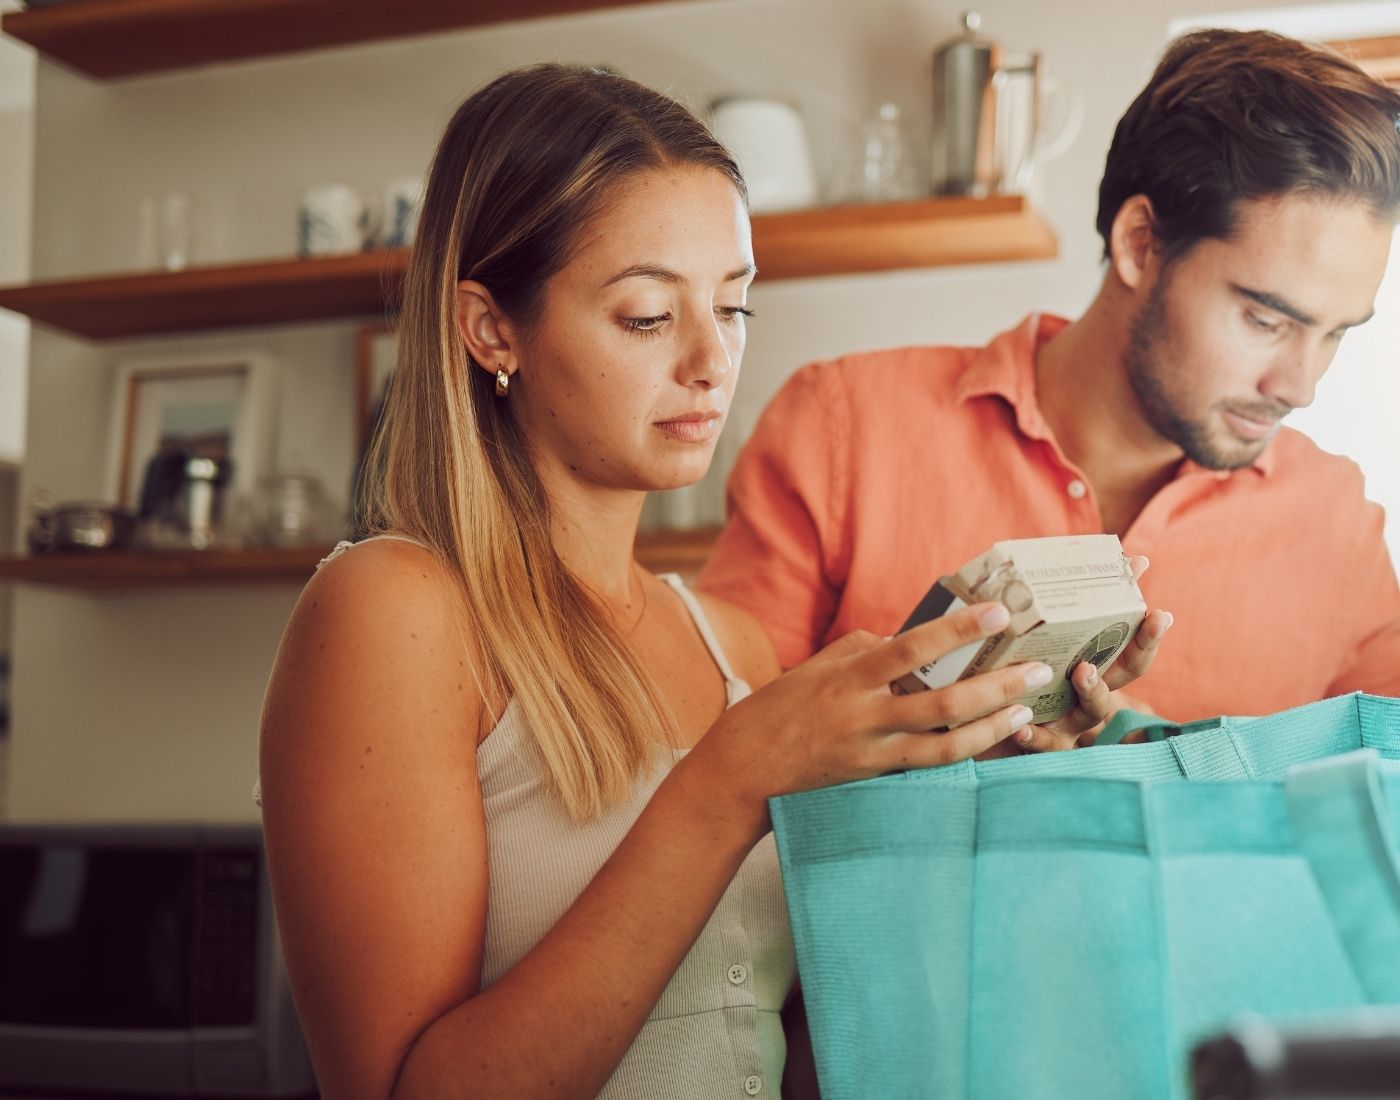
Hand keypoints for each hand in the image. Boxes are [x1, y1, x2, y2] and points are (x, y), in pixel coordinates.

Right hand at [697, 601, 1060, 811]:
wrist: (743, 771)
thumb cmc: (777, 710)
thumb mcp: (816, 668)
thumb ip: (863, 650)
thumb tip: (906, 640)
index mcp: (848, 676)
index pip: (911, 647)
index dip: (957, 631)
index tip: (997, 614)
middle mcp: (864, 715)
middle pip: (944, 702)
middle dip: (996, 686)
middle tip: (1036, 669)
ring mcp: (872, 752)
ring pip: (946, 744)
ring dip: (991, 727)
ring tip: (1024, 710)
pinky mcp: (874, 778)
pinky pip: (929, 766)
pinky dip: (964, 753)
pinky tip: (990, 740)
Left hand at [1003, 555, 1173, 752]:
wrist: (984, 725)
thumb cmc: (1011, 675)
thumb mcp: (1026, 639)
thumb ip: (1039, 609)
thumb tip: (1031, 567)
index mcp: (1092, 663)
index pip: (1130, 645)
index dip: (1148, 628)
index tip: (1162, 608)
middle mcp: (1089, 692)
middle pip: (1127, 672)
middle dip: (1142, 647)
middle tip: (1152, 618)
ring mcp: (1070, 720)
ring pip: (1094, 710)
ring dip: (1093, 688)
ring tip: (1083, 670)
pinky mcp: (1042, 743)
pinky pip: (1045, 744)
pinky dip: (1035, 736)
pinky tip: (1022, 727)